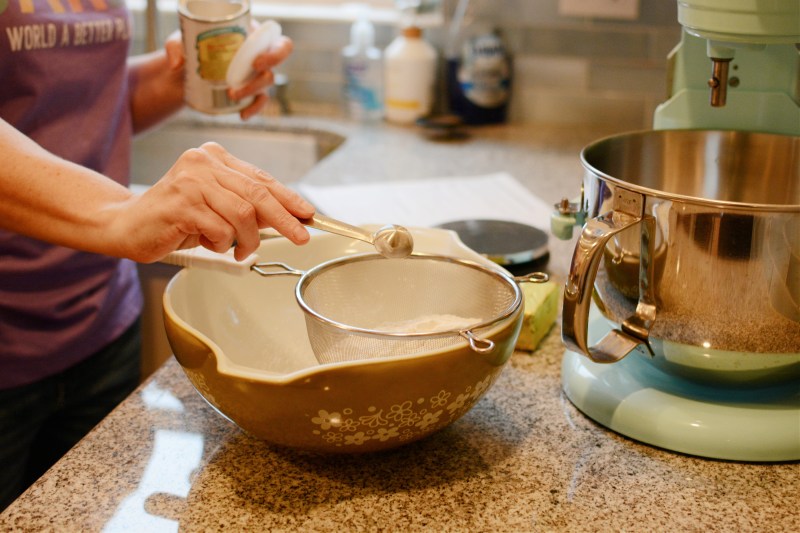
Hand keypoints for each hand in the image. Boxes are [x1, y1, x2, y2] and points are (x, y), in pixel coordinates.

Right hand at [115, 142, 313, 262]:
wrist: (127, 224)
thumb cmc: (176, 218)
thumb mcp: (217, 207)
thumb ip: (247, 207)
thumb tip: (289, 218)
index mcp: (215, 157)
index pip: (261, 179)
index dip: (289, 198)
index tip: (308, 214)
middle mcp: (203, 162)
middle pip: (258, 194)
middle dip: (285, 220)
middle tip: (301, 238)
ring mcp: (191, 181)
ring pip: (243, 215)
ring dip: (246, 240)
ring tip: (238, 249)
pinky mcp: (181, 204)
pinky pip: (220, 230)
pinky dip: (221, 245)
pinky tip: (208, 243)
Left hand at [164, 25, 292, 120]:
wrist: (184, 73)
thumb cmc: (187, 49)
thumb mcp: (180, 42)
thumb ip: (175, 46)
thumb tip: (177, 63)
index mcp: (249, 34)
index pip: (275, 39)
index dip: (275, 52)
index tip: (257, 62)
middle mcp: (257, 52)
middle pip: (278, 60)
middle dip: (266, 72)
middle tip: (248, 77)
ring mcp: (255, 73)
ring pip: (267, 82)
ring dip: (252, 91)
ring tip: (232, 95)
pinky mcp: (249, 91)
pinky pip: (260, 101)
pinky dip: (253, 109)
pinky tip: (242, 115)